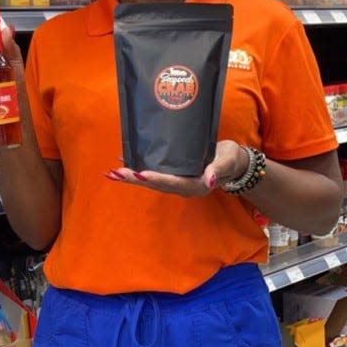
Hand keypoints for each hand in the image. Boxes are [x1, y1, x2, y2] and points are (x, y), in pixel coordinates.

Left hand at [106, 141, 246, 197]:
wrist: (233, 162)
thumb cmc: (231, 159)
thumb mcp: (228, 161)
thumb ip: (218, 170)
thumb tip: (209, 180)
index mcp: (196, 185)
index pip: (173, 182)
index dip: (156, 179)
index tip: (141, 174)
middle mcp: (183, 187)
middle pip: (156, 184)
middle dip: (136, 179)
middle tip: (116, 174)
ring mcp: (177, 183)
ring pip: (152, 182)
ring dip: (132, 177)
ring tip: (113, 173)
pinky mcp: (174, 176)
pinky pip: (154, 176)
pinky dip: (138, 171)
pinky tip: (123, 163)